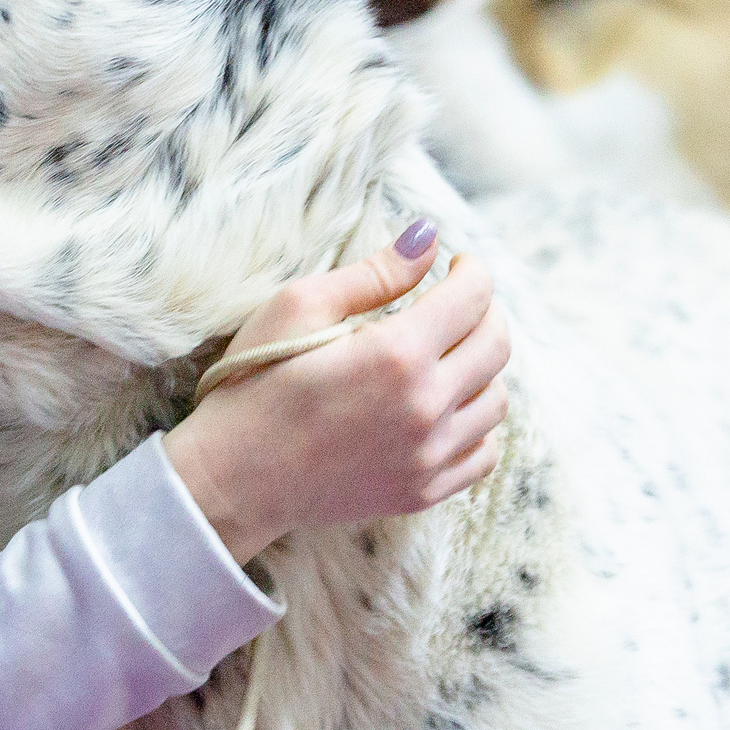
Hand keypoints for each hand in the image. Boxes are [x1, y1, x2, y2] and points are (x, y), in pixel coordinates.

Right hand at [165, 228, 509, 562]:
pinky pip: (484, 455)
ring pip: (496, 400)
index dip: (472, 270)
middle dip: (484, 311)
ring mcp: (429, 457)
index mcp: (397, 354)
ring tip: (447, 355)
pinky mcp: (423, 492)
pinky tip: (446, 408)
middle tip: (457, 302)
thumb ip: (374, 272)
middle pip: (496, 345)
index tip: (457, 264)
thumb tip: (428, 237)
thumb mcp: (299, 307)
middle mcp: (426, 407)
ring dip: (481, 367)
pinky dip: (477, 425)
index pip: (473, 297)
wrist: (233, 478)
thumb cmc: (254, 382)